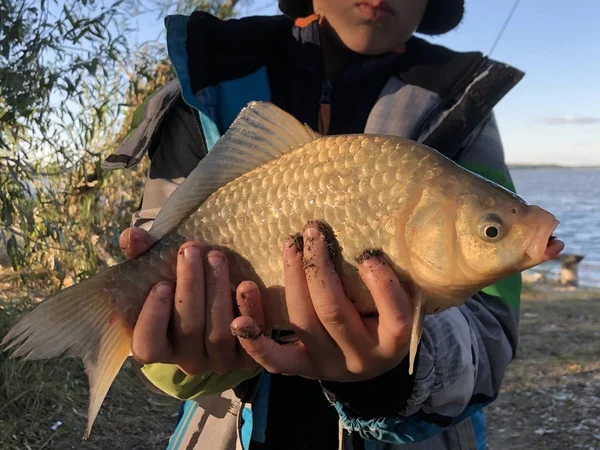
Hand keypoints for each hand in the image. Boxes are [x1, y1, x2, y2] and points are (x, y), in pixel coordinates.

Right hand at [119, 227, 262, 374]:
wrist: (226, 308)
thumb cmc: (184, 290)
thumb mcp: (160, 274)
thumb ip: (143, 257)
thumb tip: (133, 236)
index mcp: (160, 346)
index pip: (148, 344)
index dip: (154, 316)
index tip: (162, 284)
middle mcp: (188, 359)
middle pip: (189, 330)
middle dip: (191, 287)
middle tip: (192, 250)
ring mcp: (220, 361)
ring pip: (219, 334)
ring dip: (218, 292)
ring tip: (217, 257)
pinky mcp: (250, 357)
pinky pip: (253, 342)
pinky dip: (251, 313)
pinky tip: (247, 285)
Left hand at [230, 224, 413, 381]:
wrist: (371, 362)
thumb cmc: (385, 319)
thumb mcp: (401, 302)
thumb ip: (391, 280)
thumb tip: (371, 240)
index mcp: (392, 342)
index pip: (393, 315)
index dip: (381, 284)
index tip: (368, 254)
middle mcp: (360, 358)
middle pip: (333, 311)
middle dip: (318, 267)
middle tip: (312, 232)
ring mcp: (327, 365)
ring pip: (303, 322)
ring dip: (293, 279)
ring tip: (290, 246)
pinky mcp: (302, 369)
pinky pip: (275, 361)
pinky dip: (255, 342)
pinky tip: (240, 321)